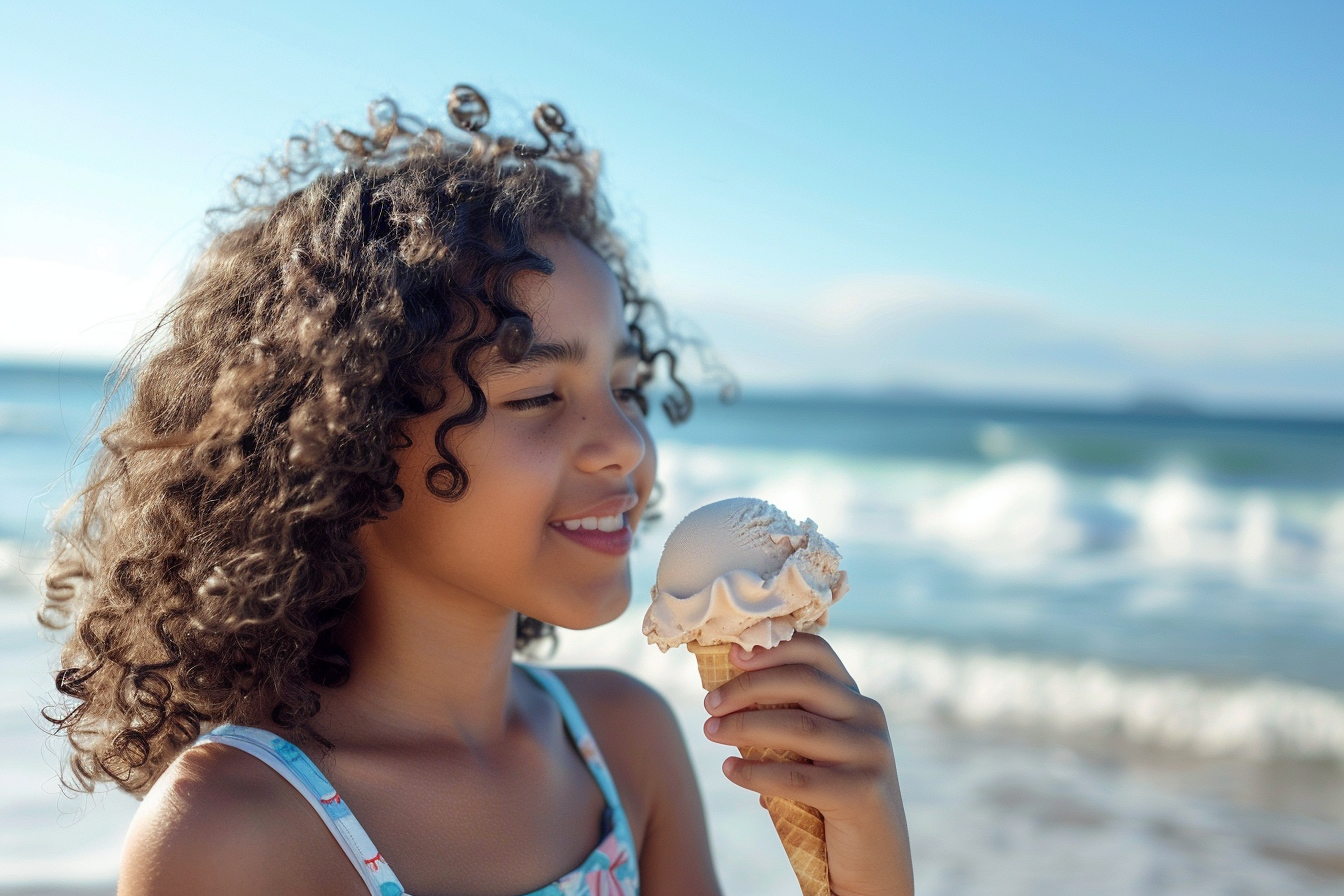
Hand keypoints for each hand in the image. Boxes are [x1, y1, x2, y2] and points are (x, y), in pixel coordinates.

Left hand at [702, 632, 913, 895]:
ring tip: (711, 731)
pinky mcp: (863, 794)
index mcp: (857, 701)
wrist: (873, 866)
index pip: (817, 653)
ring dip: (745, 725)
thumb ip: (789, 719)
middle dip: (749, 686)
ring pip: (797, 726)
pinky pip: (797, 777)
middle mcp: (869, 719)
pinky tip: (730, 769)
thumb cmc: (830, 803)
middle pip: (803, 681)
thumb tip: (724, 691)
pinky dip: (756, 771)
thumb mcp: (815, 752)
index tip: (731, 654)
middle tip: (709, 702)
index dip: (773, 648)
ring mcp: (871, 754)